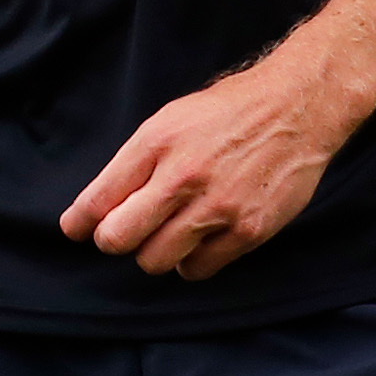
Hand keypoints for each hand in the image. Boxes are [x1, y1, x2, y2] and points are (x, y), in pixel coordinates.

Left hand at [59, 51, 369, 280]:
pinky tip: (201, 240)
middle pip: (118, 238)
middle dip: (115, 240)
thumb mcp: (171, 121)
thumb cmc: (229, 112)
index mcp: (157, 142)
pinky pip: (198, 269)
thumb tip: (94, 210)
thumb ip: (135, 163)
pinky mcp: (247, 230)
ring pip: (155, 261)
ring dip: (156, 253)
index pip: (99, 199)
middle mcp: (182, 176)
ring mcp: (216, 207)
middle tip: (127, 232)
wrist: (297, 106)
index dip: (80, 222)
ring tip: (171, 232)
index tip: (78, 230)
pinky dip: (192, 262)